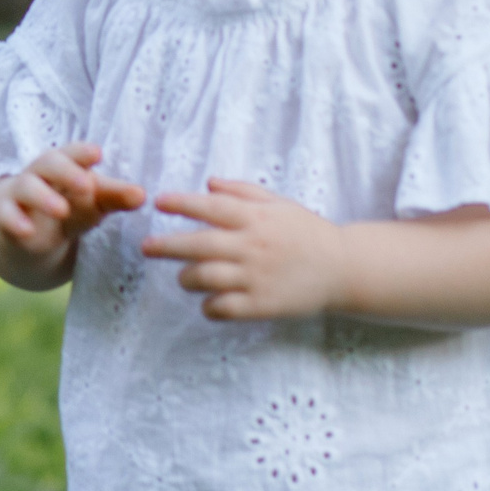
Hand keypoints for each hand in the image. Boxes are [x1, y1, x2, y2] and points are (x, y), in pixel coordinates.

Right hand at [0, 142, 146, 258]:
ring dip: (43, 197)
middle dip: (66, 172)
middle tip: (86, 185)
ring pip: (26, 187)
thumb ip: (114, 197)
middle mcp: (40, 174)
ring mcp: (20, 195)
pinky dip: (15, 222)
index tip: (98, 154)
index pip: (72, 153)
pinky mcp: (5, 217)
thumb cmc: (65, 206)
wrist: (23, 230)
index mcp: (64, 166)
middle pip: (48, 163)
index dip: (82, 153)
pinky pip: (7, 216)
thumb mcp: (91, 203)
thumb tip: (142, 195)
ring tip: (62, 210)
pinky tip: (27, 231)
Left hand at [142, 178, 345, 319]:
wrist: (344, 268)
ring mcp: (257, 277)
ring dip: (186, 277)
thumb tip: (208, 183)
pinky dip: (209, 306)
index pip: (211, 207)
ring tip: (184, 276)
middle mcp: (252, 246)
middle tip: (146, 247)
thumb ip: (242, 191)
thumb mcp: (278, 204)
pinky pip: (224, 308)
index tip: (159, 202)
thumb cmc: (306, 232)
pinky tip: (208, 302)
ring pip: (206, 277)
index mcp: (255, 218)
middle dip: (166, 245)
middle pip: (199, 244)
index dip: (182, 203)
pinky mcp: (263, 305)